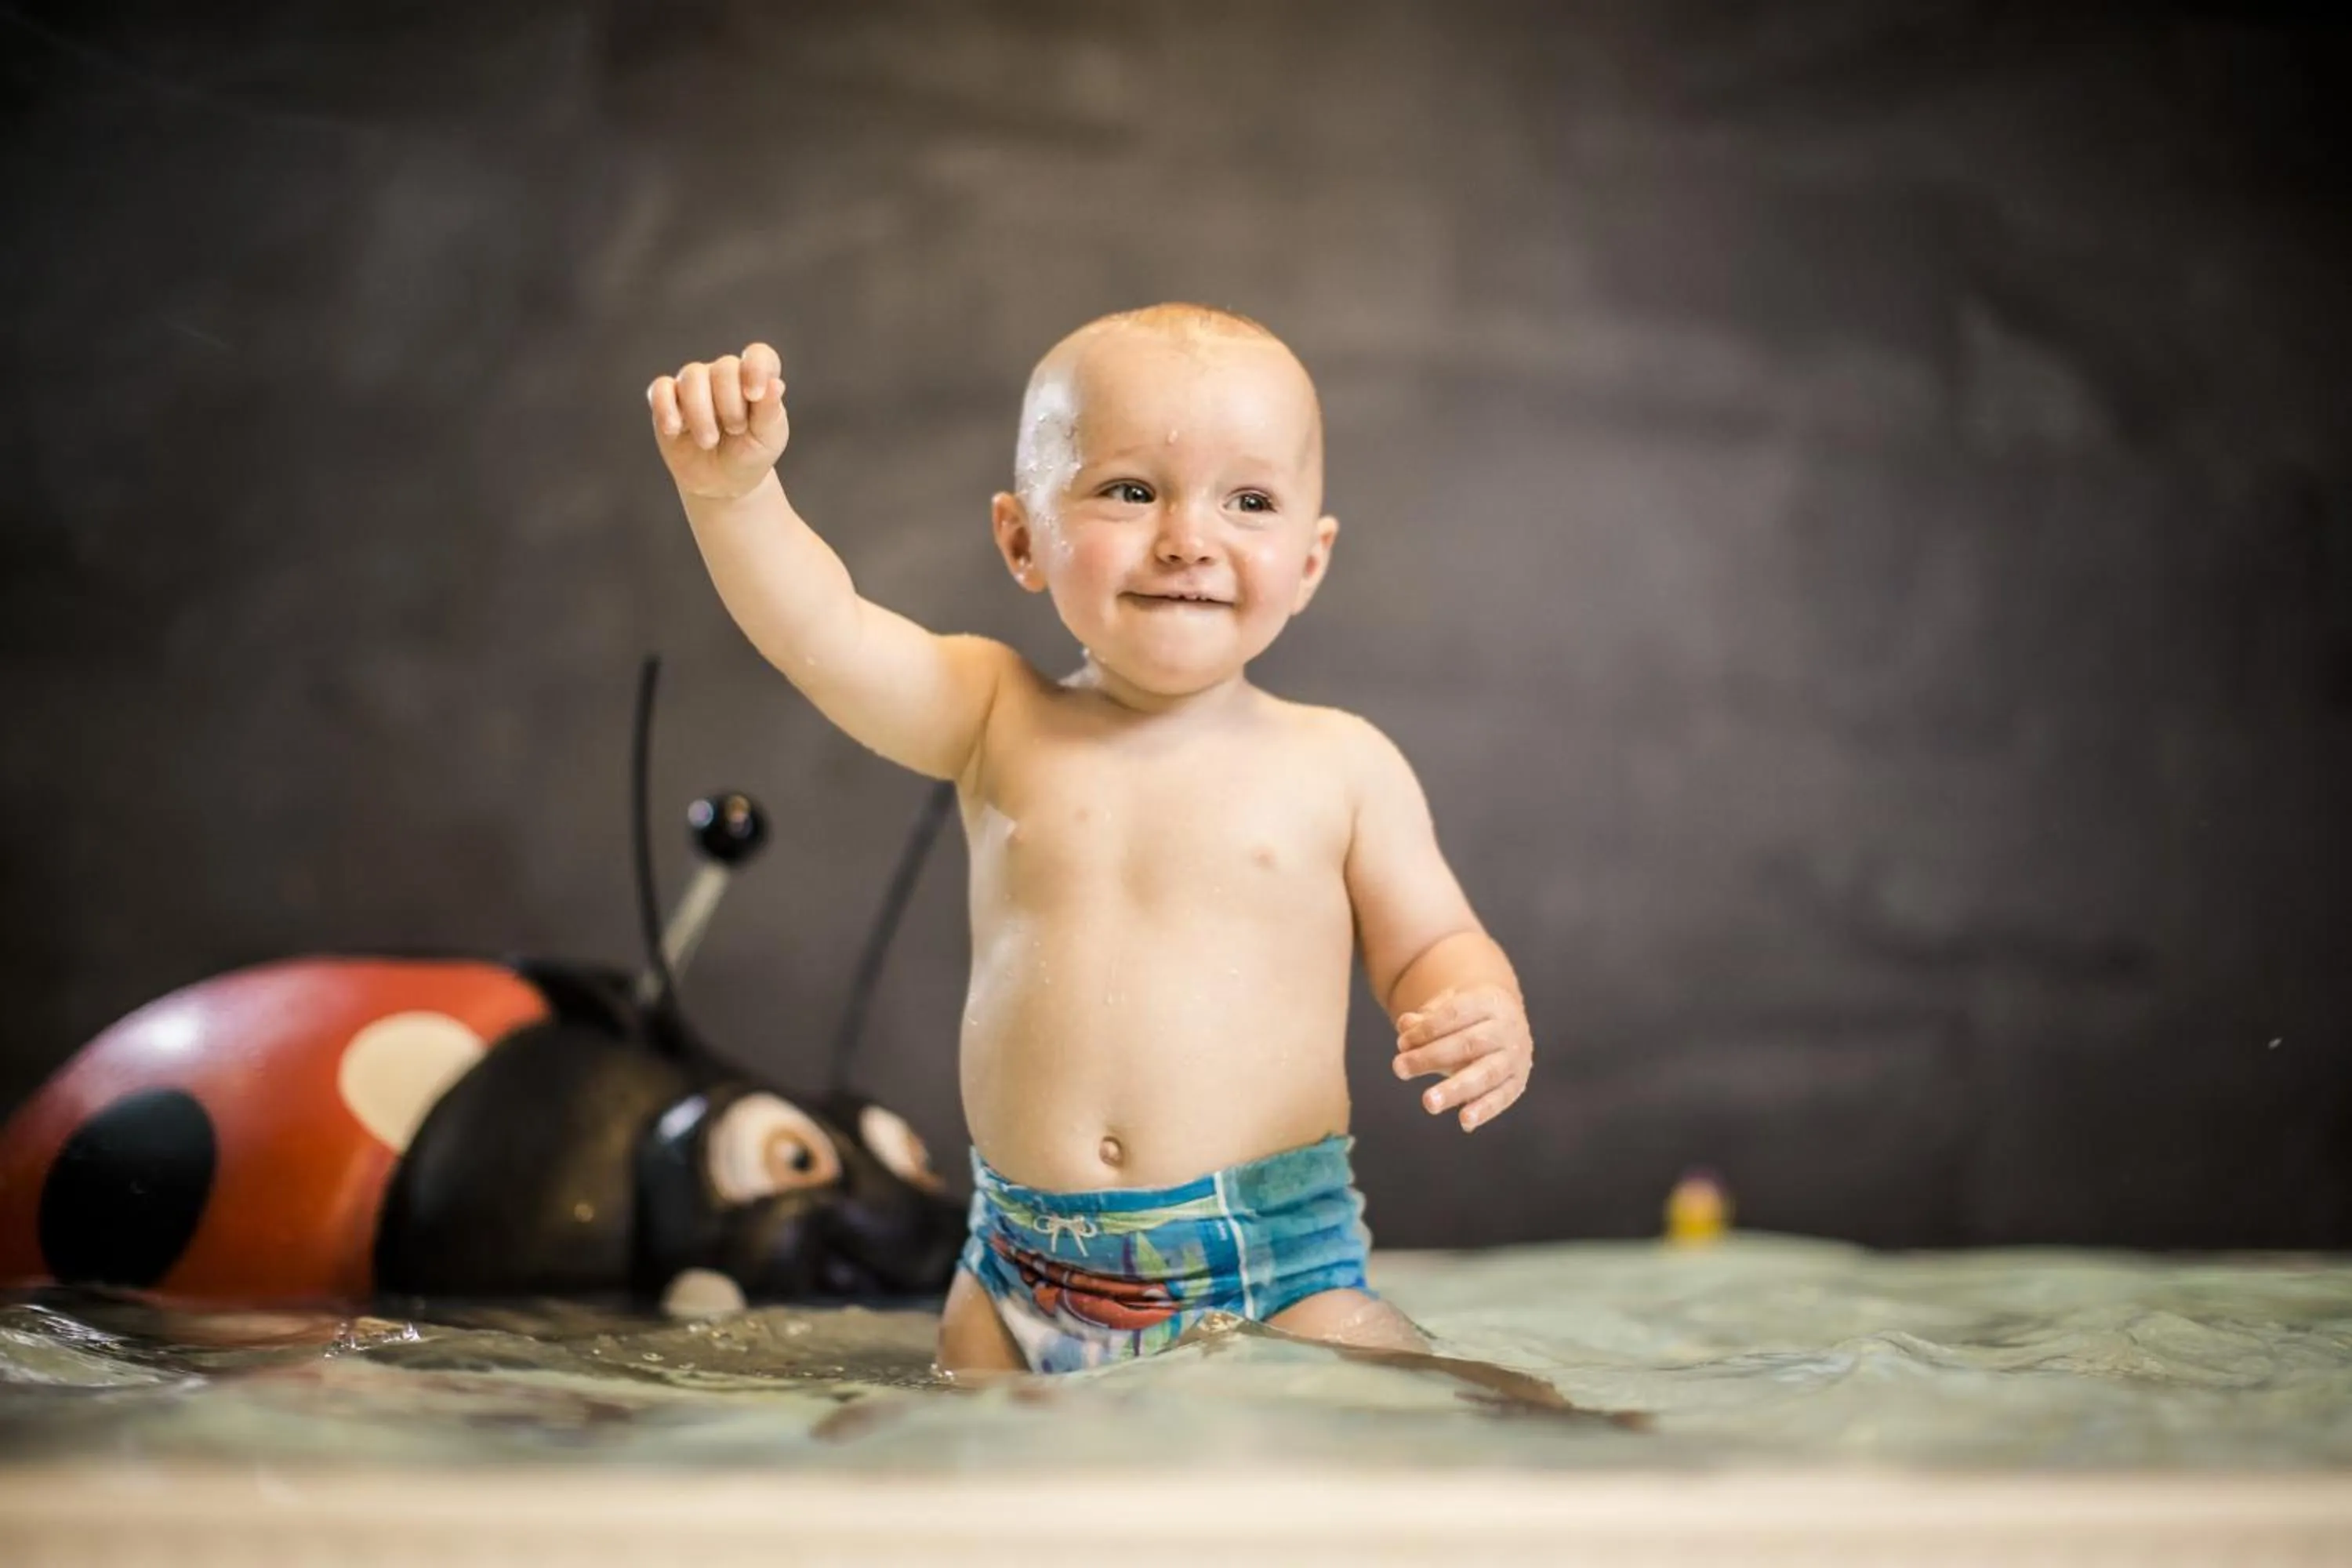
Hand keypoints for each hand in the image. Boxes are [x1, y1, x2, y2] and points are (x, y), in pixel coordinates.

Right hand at [647, 342, 788, 499]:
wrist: (721, 482)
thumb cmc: (749, 456)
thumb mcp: (767, 438)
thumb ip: (770, 411)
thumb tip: (776, 384)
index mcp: (754, 380)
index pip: (759, 355)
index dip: (756, 369)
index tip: (754, 396)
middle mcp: (724, 376)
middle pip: (723, 368)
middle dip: (729, 404)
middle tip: (735, 431)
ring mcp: (694, 385)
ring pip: (691, 376)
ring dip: (700, 413)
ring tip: (708, 442)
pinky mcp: (667, 400)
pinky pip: (660, 389)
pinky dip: (665, 407)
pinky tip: (674, 429)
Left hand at [1392, 985, 1531, 1132]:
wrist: (1506, 1022)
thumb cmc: (1467, 1017)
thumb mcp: (1448, 1007)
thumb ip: (1425, 1018)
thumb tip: (1405, 1024)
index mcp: (1488, 1002)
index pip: (1456, 1013)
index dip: (1427, 1029)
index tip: (1402, 1043)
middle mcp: (1506, 1028)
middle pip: (1468, 1043)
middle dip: (1431, 1057)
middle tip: (1399, 1069)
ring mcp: (1514, 1056)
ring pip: (1486, 1073)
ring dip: (1456, 1089)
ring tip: (1429, 1103)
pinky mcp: (1517, 1081)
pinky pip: (1502, 1097)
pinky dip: (1484, 1110)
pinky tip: (1465, 1122)